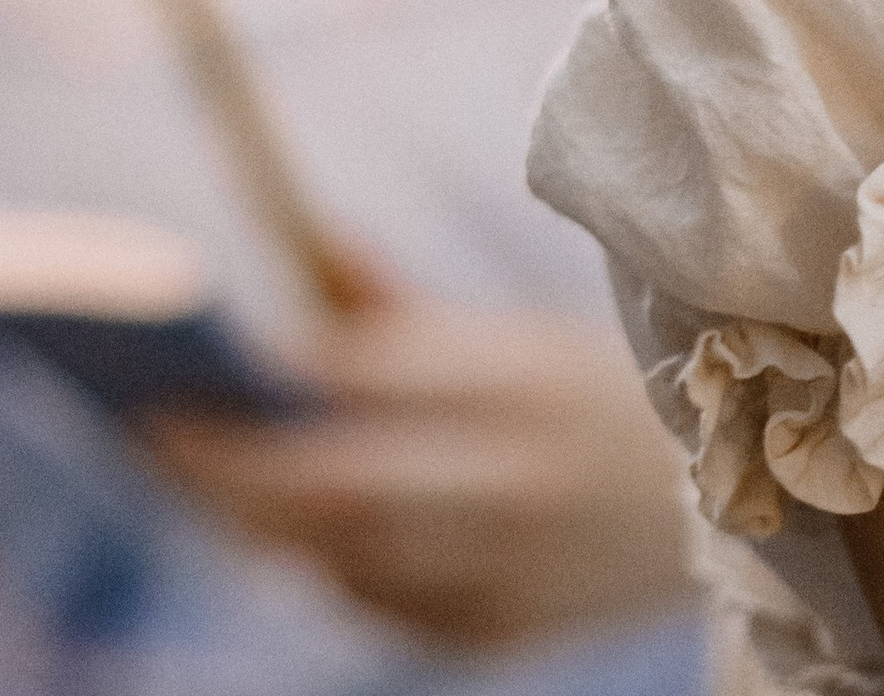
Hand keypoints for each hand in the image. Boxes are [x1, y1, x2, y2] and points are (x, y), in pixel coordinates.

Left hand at [139, 298, 692, 648]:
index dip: (255, 398)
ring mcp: (506, 575)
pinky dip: (325, 568)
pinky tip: (289, 529)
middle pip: (333, 497)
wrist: (730, 495)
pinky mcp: (499, 638)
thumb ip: (393, 308)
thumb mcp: (511, 331)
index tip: (172, 378)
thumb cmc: (595, 390)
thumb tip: (298, 246)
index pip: (360, 396)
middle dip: (229, 471)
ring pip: (342, 564)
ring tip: (196, 472)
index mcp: (515, 383)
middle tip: (153, 431)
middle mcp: (511, 486)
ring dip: (261, 523)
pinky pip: (379, 609)